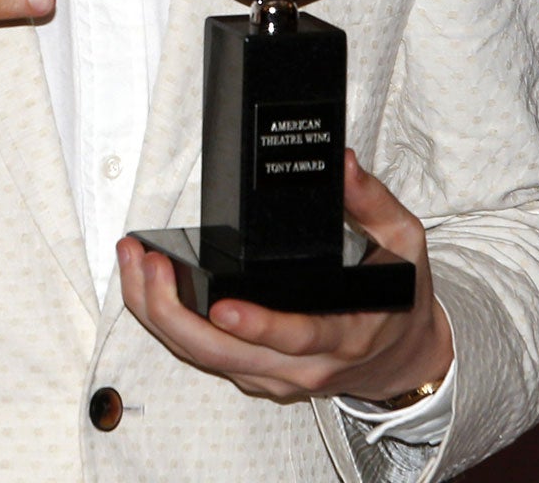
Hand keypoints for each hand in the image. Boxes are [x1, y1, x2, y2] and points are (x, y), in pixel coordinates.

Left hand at [118, 151, 452, 402]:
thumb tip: (344, 164)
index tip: (222, 306)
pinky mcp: (252, 375)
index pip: (298, 338)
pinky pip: (202, 356)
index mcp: (346, 333)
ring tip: (134, 264)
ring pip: (204, 358)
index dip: (258, 326)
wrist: (399, 357)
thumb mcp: (403, 243)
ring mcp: (274, 375)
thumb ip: (373, 201)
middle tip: (150, 266)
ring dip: (159, 315)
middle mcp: (304, 365)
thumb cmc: (397, 299)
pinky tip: (144, 286)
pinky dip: (167, 324)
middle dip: (178, 312)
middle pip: (227, 354)